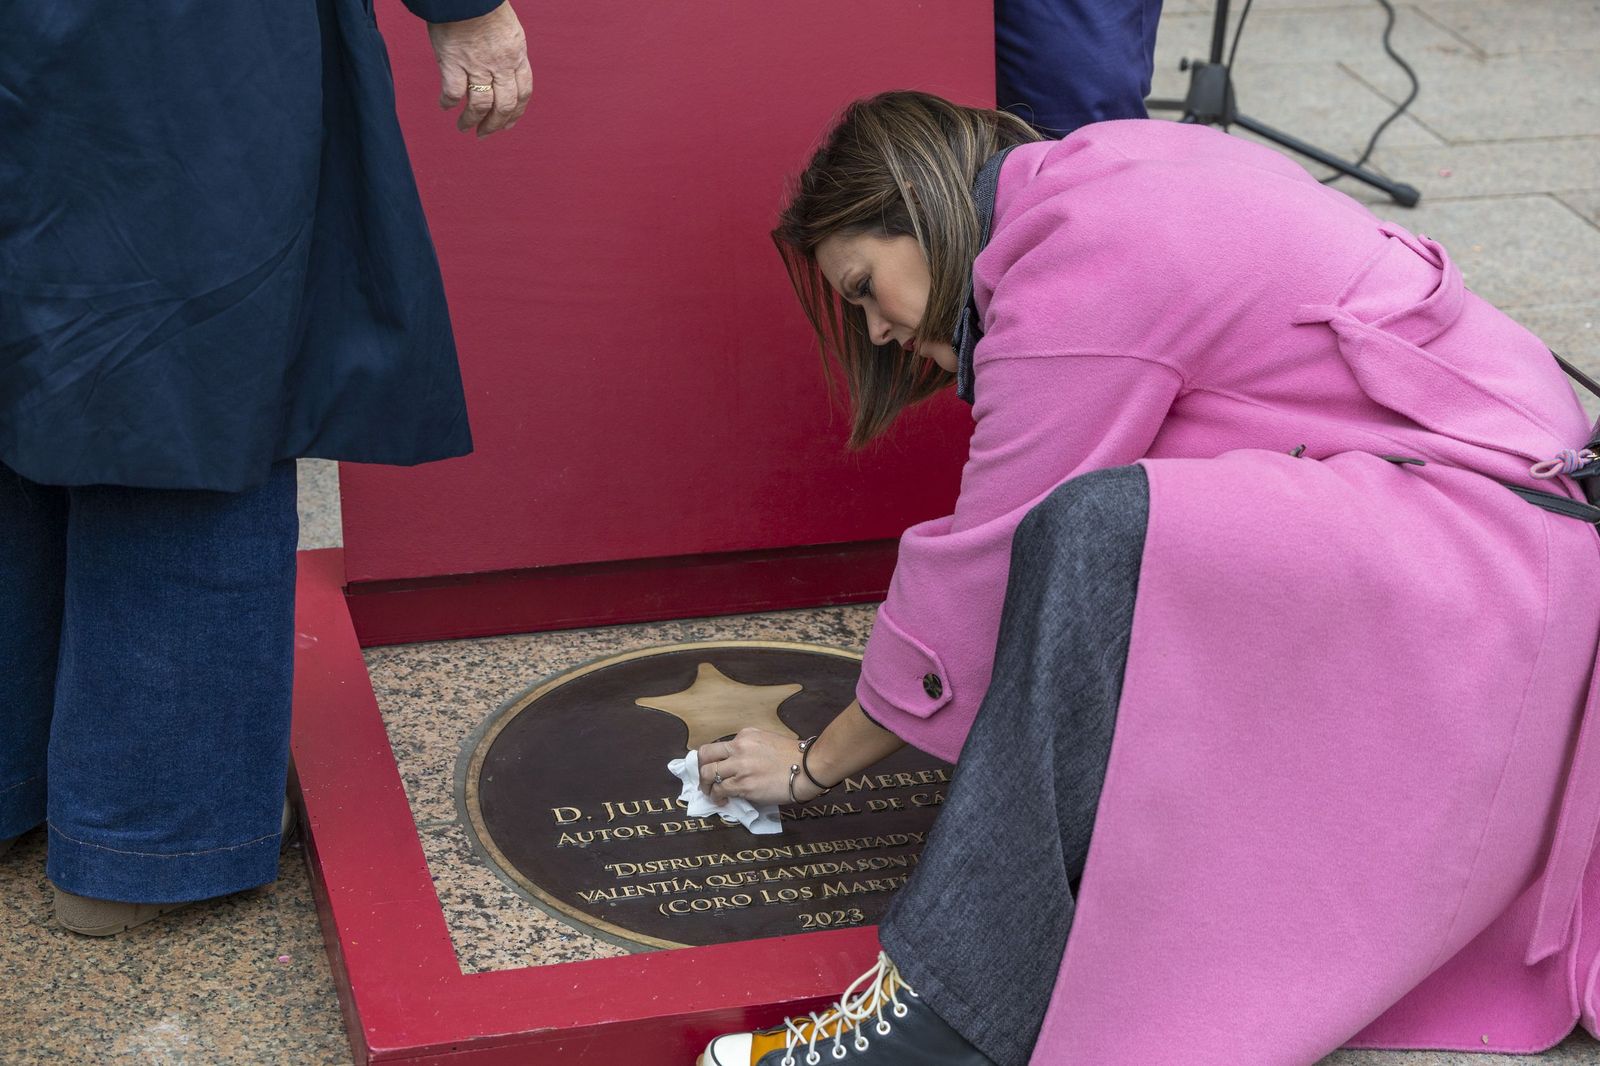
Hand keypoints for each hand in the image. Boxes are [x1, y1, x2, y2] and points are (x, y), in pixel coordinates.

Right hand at [427, 1, 530, 137]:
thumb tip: (503, 73)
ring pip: (480, 105)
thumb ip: (507, 53)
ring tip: (463, 128)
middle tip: (484, 134)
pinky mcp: (453, 62)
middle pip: (504, 105)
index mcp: (517, 55)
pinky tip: (445, 106)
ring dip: (471, 120)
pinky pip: (453, 92)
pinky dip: (448, 102)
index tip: (508, 124)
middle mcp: (500, 64)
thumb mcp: (508, 30)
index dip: (516, 113)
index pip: (523, 93)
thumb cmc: (483, 5)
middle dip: (495, 124)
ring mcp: (477, 64)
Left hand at [697, 729, 823, 807]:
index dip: (711, 760)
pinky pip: (721, 790)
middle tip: (705, 781)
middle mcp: (739, 748)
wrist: (808, 768)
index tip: (713, 768)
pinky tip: (723, 800)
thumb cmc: (793, 757)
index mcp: (745, 736)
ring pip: (708, 774)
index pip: (718, 746)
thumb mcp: (767, 741)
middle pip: (705, 756)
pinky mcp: (744, 785)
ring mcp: (740, 767)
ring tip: (712, 793)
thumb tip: (736, 763)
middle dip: (701, 770)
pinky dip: (717, 797)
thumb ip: (749, 748)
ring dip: (706, 786)